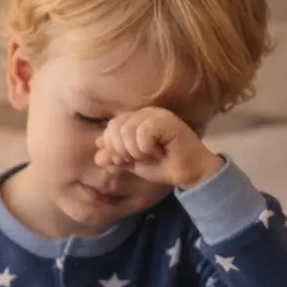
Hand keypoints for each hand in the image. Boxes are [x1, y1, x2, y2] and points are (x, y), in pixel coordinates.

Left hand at [94, 107, 222, 188]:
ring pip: (127, 130)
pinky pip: (142, 133)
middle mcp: (144, 112)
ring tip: (151, 155)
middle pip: (115, 127)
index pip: (110, 127)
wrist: (189, 173)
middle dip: (122, 150)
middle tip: (139, 159)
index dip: (111, 146)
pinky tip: (160, 152)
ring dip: (136, 151)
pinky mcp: (166, 120)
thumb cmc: (164, 166)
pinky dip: (146, 149)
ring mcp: (156, 114)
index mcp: (135, 119)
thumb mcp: (133, 163)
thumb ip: (116, 157)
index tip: (124, 160)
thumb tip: (98, 156)